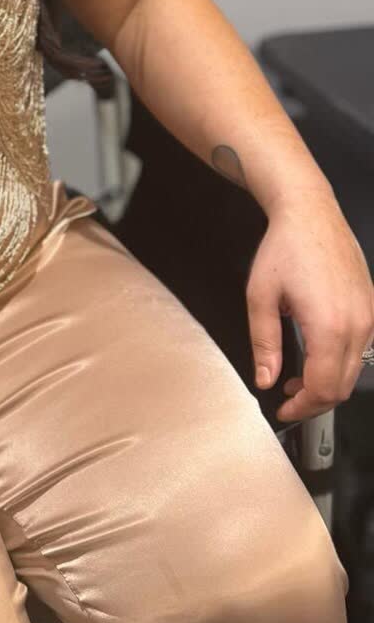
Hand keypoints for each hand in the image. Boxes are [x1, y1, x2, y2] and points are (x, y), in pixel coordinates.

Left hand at [246, 190, 373, 424]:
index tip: (283, 409)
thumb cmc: (285, 247)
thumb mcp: (260, 296)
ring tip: (295, 380)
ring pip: (354, 371)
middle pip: (343, 387)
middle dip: (314, 401)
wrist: (310, 213)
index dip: (302, 407)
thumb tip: (265, 378)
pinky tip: (315, 356)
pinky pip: (360, 349)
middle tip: (287, 400)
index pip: (323, 389)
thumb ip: (264, 343)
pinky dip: (338, 363)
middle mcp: (358, 324)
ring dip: (327, 383)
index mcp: (330, 326)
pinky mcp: (371, 308)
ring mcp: (369, 316)